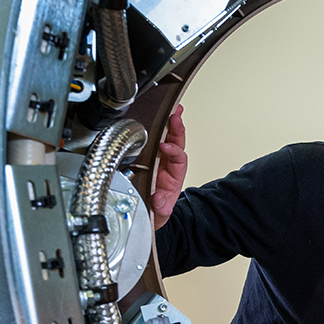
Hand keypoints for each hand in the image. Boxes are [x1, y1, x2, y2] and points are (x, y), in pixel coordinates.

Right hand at [152, 104, 186, 230]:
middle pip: (175, 143)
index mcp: (174, 175)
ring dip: (169, 124)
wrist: (148, 214)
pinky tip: (153, 116)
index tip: (166, 147)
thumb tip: (158, 200)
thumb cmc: (155, 209)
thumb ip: (160, 207)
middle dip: (176, 128)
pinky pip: (151, 140)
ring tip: (172, 109)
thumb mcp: (159, 212)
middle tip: (175, 115)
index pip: (178, 159)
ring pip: (165, 138)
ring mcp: (157, 159)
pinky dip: (154, 128)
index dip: (174, 151)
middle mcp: (167, 164)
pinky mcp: (146, 157)